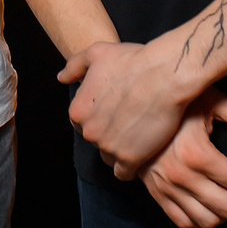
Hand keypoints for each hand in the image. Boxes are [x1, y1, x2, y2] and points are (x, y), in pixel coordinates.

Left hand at [60, 41, 198, 180]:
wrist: (165, 75)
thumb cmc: (132, 61)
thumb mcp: (97, 53)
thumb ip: (75, 66)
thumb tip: (62, 78)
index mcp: (78, 111)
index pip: (83, 123)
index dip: (100, 117)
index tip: (115, 112)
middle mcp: (89, 132)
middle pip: (96, 140)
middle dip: (110, 134)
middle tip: (129, 123)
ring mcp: (108, 147)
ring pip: (110, 158)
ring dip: (120, 151)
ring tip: (138, 139)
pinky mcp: (130, 159)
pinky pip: (124, 173)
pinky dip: (131, 167)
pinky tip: (142, 154)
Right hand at [139, 91, 226, 227]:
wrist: (133, 109)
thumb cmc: (176, 103)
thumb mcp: (210, 100)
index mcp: (196, 154)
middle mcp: (181, 177)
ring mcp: (167, 189)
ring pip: (209, 221)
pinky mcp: (157, 194)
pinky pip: (184, 222)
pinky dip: (202, 222)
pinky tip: (211, 206)